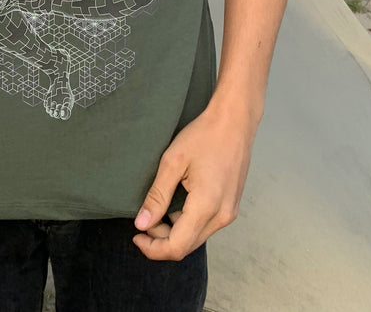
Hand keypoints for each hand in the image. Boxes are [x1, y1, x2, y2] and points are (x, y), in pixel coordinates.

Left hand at [132, 103, 256, 260]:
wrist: (234, 121)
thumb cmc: (204, 135)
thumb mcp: (173, 161)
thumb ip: (157, 195)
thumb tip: (142, 224)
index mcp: (207, 206)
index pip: (177, 247)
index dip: (153, 248)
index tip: (136, 235)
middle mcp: (222, 216)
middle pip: (187, 246)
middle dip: (161, 240)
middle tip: (144, 218)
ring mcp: (229, 212)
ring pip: (196, 237)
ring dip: (174, 231)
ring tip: (158, 208)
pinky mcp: (231, 206)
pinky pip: (206, 226)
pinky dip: (187, 223)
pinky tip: (176, 203)